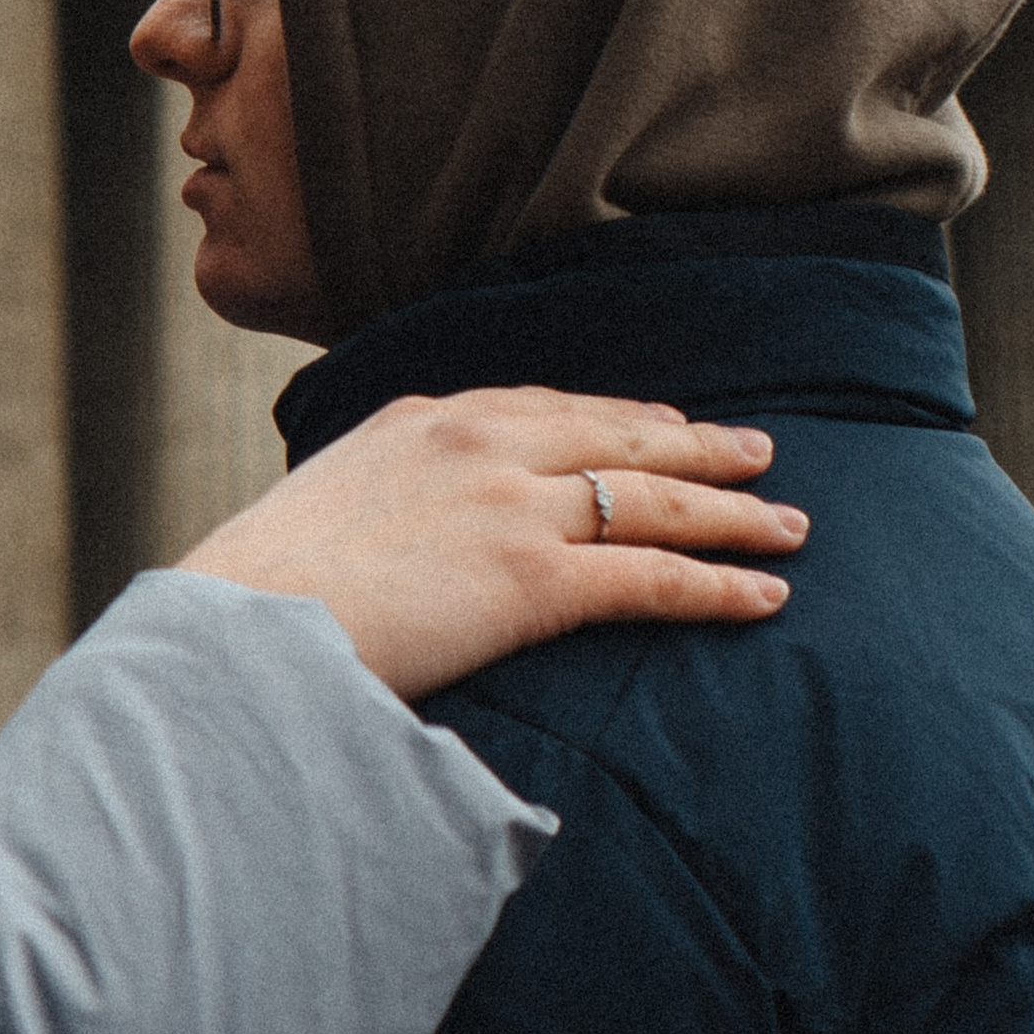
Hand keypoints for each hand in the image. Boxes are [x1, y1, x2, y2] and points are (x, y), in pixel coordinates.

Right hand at [179, 389, 801, 701]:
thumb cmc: (264, 592)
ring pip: (651, 500)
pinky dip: (716, 584)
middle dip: (697, 445)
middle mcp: (479, 443)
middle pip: (618, 436)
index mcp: (424, 420)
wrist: (244, 628)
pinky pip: (651, 576)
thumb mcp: (327, 507)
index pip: (546, 406)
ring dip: (731, 512)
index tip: (664, 423)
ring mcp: (510, 504)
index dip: (619, 416)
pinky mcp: (532, 577)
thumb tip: (404, 542)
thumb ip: (386, 502)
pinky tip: (762, 595)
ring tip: (788, 526)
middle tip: (760, 453)